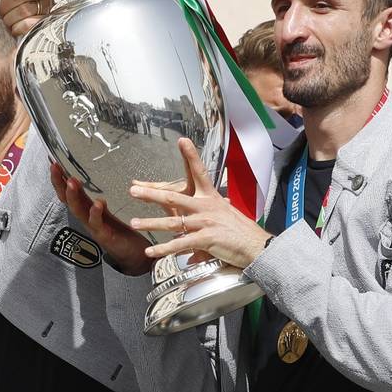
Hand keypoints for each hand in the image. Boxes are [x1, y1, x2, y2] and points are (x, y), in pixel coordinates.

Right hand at [50, 163, 152, 275]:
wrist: (132, 254)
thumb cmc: (119, 233)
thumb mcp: (107, 215)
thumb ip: (100, 204)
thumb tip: (96, 192)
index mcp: (87, 209)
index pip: (69, 192)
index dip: (60, 179)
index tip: (53, 163)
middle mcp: (86, 217)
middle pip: (68, 199)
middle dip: (59, 184)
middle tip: (55, 167)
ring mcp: (93, 227)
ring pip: (78, 210)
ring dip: (73, 196)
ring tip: (71, 182)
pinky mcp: (104, 235)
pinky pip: (97, 224)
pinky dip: (95, 214)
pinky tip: (97, 204)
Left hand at [129, 138, 271, 269]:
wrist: (257, 247)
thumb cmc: (241, 232)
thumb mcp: (223, 220)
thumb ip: (203, 226)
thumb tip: (196, 236)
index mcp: (211, 198)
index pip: (199, 172)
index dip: (190, 156)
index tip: (182, 140)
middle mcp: (206, 207)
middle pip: (174, 197)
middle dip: (152, 194)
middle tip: (134, 190)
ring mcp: (205, 222)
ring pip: (172, 222)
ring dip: (151, 223)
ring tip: (135, 223)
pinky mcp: (206, 239)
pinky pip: (180, 243)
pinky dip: (164, 248)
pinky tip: (151, 251)